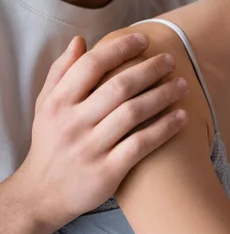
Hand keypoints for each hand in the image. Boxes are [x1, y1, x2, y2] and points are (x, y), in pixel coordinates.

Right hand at [18, 33, 188, 227]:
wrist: (42, 194)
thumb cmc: (51, 142)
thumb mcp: (46, 106)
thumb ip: (61, 72)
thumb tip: (80, 40)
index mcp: (58, 102)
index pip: (91, 66)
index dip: (120, 48)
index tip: (144, 39)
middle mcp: (73, 123)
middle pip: (119, 87)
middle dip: (150, 69)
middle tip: (171, 60)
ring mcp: (90, 148)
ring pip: (133, 113)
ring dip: (163, 95)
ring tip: (182, 84)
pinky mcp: (107, 171)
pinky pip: (141, 144)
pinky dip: (164, 128)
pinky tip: (182, 116)